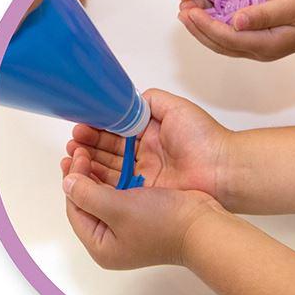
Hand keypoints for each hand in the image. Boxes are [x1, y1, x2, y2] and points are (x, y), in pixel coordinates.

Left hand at [62, 147, 222, 267]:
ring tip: (91, 148)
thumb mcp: (118, 208)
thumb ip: (87, 194)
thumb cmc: (162, 222)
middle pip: (88, 201)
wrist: (202, 226)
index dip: (73, 179)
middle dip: (82, 174)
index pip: (75, 208)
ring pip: (104, 194)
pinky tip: (114, 158)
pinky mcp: (144, 214)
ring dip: (97, 171)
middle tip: (79, 148)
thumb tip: (67, 182)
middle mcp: (112, 238)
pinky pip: (121, 192)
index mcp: (101, 245)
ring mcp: (129, 226)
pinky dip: (115, 175)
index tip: (77, 155)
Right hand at [63, 88, 233, 202]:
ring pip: (110, 168)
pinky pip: (118, 188)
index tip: (80, 125)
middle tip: (73, 143)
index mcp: (150, 133)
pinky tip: (85, 174)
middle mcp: (144, 154)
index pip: (117, 129)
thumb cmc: (202, 137)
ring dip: (90, 162)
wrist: (221, 170)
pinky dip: (100, 181)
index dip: (98, 128)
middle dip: (89, 145)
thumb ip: (150, 101)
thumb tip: (127, 101)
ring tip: (73, 156)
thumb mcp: (175, 108)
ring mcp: (144, 175)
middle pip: (109, 150)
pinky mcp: (145, 193)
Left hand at [180, 0, 294, 61]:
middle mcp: (256, 50)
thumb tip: (236, 20)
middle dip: (198, 30)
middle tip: (182, 13)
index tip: (190, 12)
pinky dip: (212, 31)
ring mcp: (255, 49)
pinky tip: (205, 20)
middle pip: (219, 44)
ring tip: (187, 16)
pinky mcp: (255, 43)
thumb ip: (263, 14)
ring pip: (221, 44)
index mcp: (264, 43)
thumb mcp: (290, 6)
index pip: (226, 37)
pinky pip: (228, 40)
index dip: (205, 25)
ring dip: (202, 32)